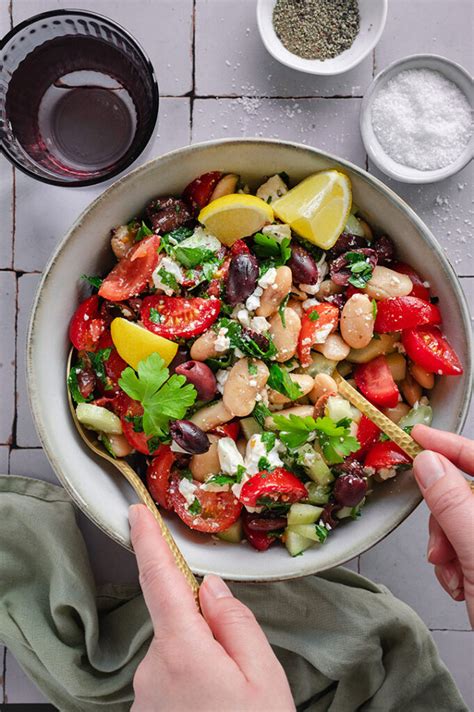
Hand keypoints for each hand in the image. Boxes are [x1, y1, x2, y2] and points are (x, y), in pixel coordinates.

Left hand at [128, 504, 294, 711]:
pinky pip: (170, 683)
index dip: (148, 540)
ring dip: (202, 665)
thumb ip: (237, 622)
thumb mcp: (263, 677)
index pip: (160, 578)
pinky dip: (192, 688)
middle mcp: (152, 670)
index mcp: (182, 650)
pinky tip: (213, 709)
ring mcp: (144, 696)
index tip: (137, 512)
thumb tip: (211, 587)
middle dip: (207, 631)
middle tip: (241, 673)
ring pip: (177, 656)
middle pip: (178, 624)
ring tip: (231, 701)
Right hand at [412, 425, 473, 626]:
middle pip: (465, 493)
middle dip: (443, 516)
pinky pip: (462, 544)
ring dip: (445, 545)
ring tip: (452, 573)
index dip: (449, 445)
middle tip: (439, 543)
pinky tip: (458, 583)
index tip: (418, 437)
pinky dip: (452, 562)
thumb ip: (452, 504)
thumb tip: (430, 463)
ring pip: (459, 520)